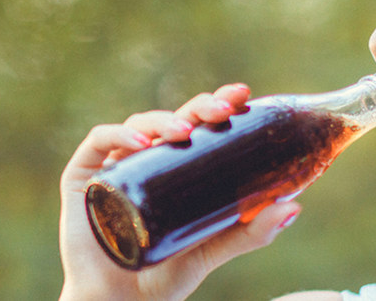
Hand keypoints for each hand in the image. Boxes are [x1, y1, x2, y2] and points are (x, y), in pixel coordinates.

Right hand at [58, 83, 301, 300]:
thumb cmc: (161, 278)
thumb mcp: (210, 250)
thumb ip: (249, 232)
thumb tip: (294, 207)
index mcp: (173, 171)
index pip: (197, 128)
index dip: (216, 106)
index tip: (242, 96)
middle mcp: (144, 162)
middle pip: (172, 120)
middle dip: (199, 106)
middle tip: (224, 107)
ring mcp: (113, 167)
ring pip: (138, 125)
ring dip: (164, 120)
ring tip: (185, 131)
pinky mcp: (82, 177)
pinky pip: (99, 141)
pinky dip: (119, 134)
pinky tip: (141, 144)